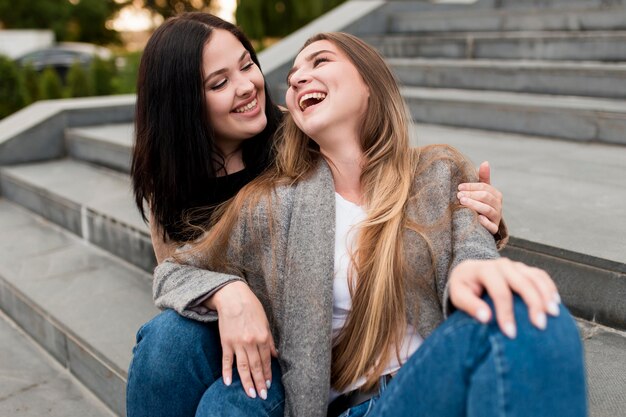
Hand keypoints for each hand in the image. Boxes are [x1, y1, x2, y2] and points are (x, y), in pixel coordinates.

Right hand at [207, 281, 276, 399]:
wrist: (232, 297)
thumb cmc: (251, 307)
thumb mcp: (265, 322)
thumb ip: (270, 340)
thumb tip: (275, 355)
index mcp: (263, 337)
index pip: (266, 360)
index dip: (267, 373)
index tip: (268, 384)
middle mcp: (251, 342)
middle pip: (256, 367)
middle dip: (259, 382)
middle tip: (262, 395)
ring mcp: (237, 343)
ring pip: (243, 367)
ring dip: (247, 382)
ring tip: (251, 394)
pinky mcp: (225, 342)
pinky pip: (227, 360)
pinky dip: (226, 372)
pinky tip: (227, 383)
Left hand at [448, 258, 560, 338]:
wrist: (470, 271)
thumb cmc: (465, 287)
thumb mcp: (458, 295)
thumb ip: (470, 305)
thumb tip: (485, 318)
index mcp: (485, 270)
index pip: (499, 292)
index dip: (506, 313)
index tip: (511, 333)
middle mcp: (502, 265)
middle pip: (522, 283)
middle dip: (533, 304)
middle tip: (540, 325)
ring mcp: (516, 265)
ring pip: (535, 278)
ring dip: (546, 295)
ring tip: (554, 314)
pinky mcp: (525, 269)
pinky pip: (541, 276)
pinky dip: (550, 288)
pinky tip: (555, 303)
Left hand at [457, 161, 502, 233]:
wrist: (484, 226)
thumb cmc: (481, 204)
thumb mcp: (482, 191)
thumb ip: (483, 178)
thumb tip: (485, 162)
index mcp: (496, 195)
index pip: (485, 187)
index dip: (471, 186)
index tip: (459, 187)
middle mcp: (498, 205)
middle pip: (486, 197)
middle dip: (472, 195)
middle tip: (459, 195)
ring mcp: (496, 218)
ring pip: (487, 209)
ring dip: (475, 205)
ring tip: (462, 202)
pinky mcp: (493, 229)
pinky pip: (491, 226)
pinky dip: (485, 222)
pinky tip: (477, 218)